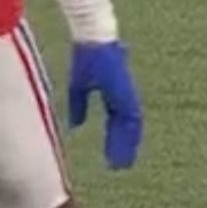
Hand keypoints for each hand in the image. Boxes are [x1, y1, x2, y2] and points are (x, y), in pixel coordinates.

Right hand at [66, 42, 141, 170]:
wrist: (95, 40)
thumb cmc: (87, 56)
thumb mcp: (79, 86)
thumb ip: (79, 106)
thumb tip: (76, 125)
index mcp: (113, 94)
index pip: (117, 122)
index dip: (115, 139)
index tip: (112, 156)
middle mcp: (123, 96)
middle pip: (126, 127)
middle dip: (121, 147)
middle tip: (119, 167)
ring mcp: (127, 94)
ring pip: (131, 126)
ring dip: (125, 145)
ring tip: (121, 164)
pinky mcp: (127, 92)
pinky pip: (131, 118)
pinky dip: (128, 135)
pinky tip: (125, 147)